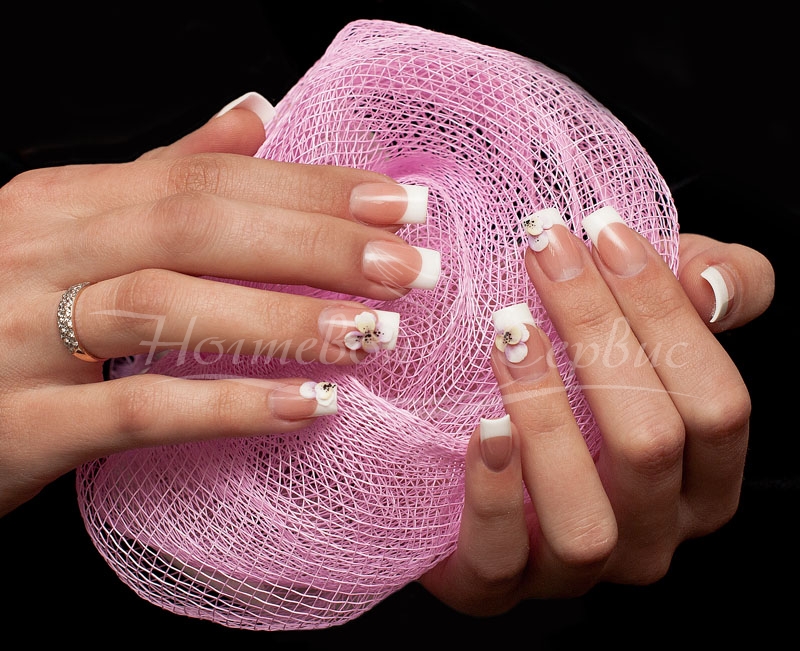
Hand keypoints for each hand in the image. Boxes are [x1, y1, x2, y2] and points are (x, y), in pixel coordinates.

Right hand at [0, 92, 439, 516]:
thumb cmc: (3, 312)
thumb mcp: (72, 229)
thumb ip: (161, 176)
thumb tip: (252, 118)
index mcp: (65, 200)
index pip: (208, 178)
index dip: (309, 190)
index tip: (396, 204)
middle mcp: (42, 251)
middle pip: (197, 226)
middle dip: (314, 245)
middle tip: (409, 265)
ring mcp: (22, 335)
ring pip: (166, 305)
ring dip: (281, 318)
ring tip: (374, 333)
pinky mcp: (22, 422)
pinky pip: (136, 408)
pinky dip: (228, 405)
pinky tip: (307, 406)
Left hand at [420, 207, 773, 614]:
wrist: (472, 454)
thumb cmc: (576, 381)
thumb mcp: (648, 324)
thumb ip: (706, 292)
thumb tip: (707, 282)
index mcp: (703, 479)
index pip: (718, 404)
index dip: (666, 313)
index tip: (605, 231)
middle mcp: (653, 533)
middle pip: (652, 443)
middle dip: (598, 334)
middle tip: (542, 253)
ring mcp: (577, 567)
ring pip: (585, 516)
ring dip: (549, 416)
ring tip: (511, 335)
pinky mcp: (497, 581)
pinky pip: (501, 558)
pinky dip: (493, 493)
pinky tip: (481, 426)